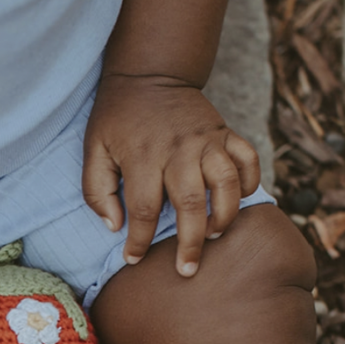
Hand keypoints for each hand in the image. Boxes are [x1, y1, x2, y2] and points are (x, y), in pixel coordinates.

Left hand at [82, 74, 259, 275]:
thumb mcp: (94, 151)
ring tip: (214, 235)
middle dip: (189, 243)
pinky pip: (248, 159)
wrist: (149, 74)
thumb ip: (97, 191)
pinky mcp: (225, 132)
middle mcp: (179, 150)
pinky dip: (250, 181)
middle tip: (187, 269)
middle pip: (191, 205)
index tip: (134, 259)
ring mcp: (206, 140)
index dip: (140, 241)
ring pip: (227, 184)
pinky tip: (239, 200)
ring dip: (224, 215)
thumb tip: (115, 226)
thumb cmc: (117, 119)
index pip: (145, 210)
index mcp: (143, 157)